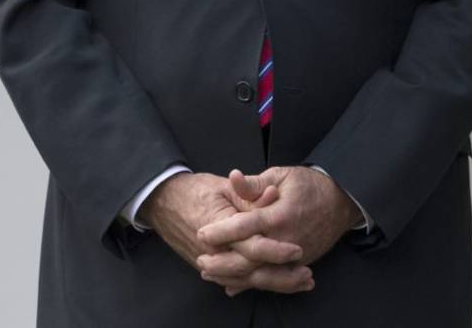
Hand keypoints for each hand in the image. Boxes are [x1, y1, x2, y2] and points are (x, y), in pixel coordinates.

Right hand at [140, 171, 308, 295]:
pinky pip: (234, 280)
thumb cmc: (197, 191)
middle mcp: (212, 252)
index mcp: (218, 229)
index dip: (275, 250)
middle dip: (279, 276)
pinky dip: (255, 283)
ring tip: (300, 283)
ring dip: (272, 283)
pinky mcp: (209, 266)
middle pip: (250, 270)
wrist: (165, 202)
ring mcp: (208, 262)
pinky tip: (277, 284)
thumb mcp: (225, 187)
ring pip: (243, 280)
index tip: (298, 251)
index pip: (250, 246)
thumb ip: (250, 193)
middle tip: (307, 276)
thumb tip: (273, 195)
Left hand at [194, 168, 358, 294]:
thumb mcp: (283, 176)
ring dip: (231, 276)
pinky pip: (271, 279)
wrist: (343, 201)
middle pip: (248, 258)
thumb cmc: (310, 186)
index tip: (202, 233)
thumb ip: (255, 184)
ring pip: (257, 274)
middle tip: (201, 260)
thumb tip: (233, 177)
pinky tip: (231, 284)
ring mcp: (294, 255)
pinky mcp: (299, 264)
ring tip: (210, 273)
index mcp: (280, 214)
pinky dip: (249, 283)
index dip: (221, 231)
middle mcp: (286, 239)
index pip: (244, 226)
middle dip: (221, 262)